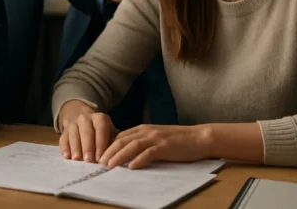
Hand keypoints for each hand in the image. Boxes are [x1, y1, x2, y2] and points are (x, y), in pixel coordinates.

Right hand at [58, 100, 117, 162]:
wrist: (79, 113)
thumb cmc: (98, 128)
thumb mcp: (108, 129)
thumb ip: (114, 140)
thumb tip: (119, 153)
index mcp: (99, 118)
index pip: (101, 130)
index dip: (101, 144)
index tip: (101, 158)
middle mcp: (85, 118)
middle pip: (86, 133)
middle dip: (88, 147)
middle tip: (89, 160)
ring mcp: (73, 123)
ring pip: (74, 135)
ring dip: (75, 148)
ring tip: (77, 159)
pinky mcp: (64, 130)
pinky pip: (63, 138)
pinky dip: (64, 147)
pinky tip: (66, 156)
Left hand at [98, 124, 212, 168]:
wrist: (198, 138)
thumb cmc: (177, 140)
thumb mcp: (155, 138)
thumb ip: (141, 142)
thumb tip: (125, 154)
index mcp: (142, 129)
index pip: (120, 136)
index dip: (107, 146)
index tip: (98, 156)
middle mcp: (146, 131)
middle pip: (122, 140)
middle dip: (108, 151)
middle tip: (98, 163)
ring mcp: (155, 138)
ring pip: (132, 145)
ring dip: (119, 156)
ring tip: (109, 166)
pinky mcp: (165, 146)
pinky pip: (149, 153)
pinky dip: (139, 159)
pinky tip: (132, 167)